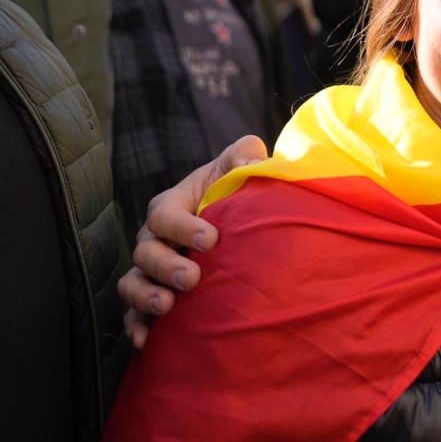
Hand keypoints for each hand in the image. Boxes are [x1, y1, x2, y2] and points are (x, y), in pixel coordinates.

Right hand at [117, 135, 266, 348]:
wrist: (235, 222)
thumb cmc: (233, 189)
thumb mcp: (239, 165)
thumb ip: (245, 154)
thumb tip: (251, 159)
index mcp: (170, 206)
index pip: (164, 215)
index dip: (183, 227)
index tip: (211, 239)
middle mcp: (153, 238)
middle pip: (145, 252)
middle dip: (166, 266)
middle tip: (193, 278)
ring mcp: (150, 269)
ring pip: (133, 283)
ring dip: (146, 296)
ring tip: (167, 307)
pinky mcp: (154, 295)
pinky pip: (134, 314)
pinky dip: (137, 327)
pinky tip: (147, 341)